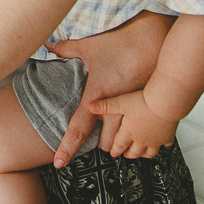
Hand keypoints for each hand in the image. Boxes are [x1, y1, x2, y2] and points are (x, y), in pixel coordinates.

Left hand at [45, 11, 173, 166]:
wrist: (157, 40)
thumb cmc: (124, 43)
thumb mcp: (90, 46)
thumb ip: (66, 48)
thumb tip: (47, 45)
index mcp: (98, 96)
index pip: (78, 129)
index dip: (67, 147)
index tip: (59, 163)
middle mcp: (116, 110)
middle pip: (106, 143)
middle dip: (100, 144)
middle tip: (96, 137)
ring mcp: (137, 113)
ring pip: (126, 143)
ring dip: (120, 142)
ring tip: (115, 135)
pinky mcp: (152, 110)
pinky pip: (147, 136)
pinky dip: (140, 135)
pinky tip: (138, 128)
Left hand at [90, 90, 177, 158]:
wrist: (165, 102)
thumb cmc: (144, 102)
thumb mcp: (120, 102)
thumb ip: (105, 105)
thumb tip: (91, 106)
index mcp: (129, 132)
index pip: (119, 145)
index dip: (114, 150)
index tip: (113, 153)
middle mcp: (142, 139)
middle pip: (133, 152)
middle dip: (128, 154)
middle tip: (125, 154)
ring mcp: (155, 140)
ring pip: (149, 153)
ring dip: (143, 154)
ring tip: (140, 153)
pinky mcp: (167, 137)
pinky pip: (165, 145)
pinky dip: (162, 146)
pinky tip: (161, 143)